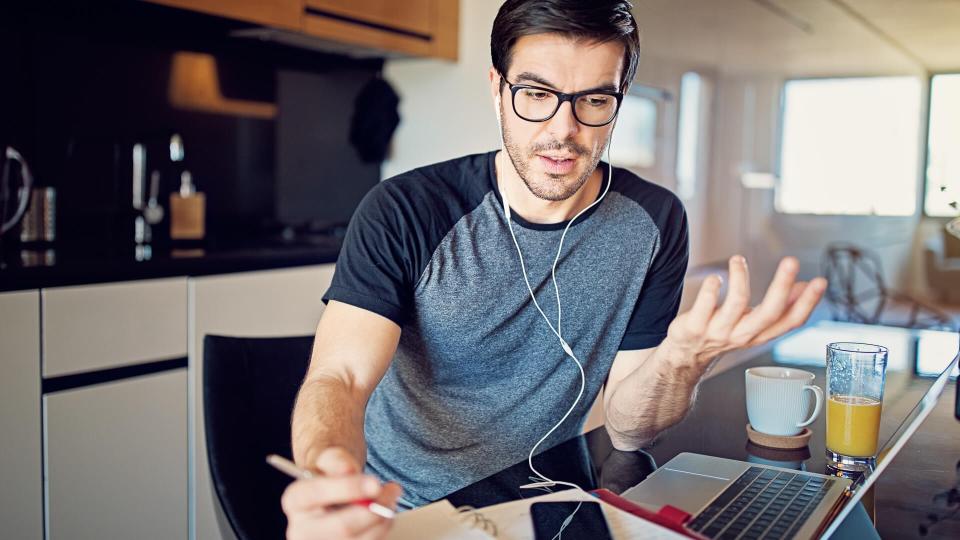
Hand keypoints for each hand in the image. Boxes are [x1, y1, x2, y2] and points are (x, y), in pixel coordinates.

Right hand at [281, 447, 401, 539]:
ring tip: (391, 496)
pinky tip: (384, 513)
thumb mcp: (330, 459)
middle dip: (373, 509)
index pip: (315, 494)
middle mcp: (301, 530)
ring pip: (360, 539)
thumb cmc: (331, 476)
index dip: (347, 488)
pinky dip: (383, 528)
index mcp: (294, 501)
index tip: (375, 483)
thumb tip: (347, 469)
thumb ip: (336, 459)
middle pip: (342, 527)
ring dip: (384, 517)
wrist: (334, 497)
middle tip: (393, 490)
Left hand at [664, 255, 826, 367]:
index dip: (808, 303)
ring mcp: (718, 332)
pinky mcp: (694, 327)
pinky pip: (704, 307)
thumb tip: (806, 287)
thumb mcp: (755, 324)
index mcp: (761, 333)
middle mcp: (743, 334)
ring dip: (740, 278)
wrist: (686, 355)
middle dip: (782, 286)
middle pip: (768, 313)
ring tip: (738, 260)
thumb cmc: (724, 333)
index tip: (821, 281)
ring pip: (736, 304)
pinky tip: (715, 278)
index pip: (790, 321)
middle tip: (792, 261)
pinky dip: (710, 290)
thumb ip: (780, 307)